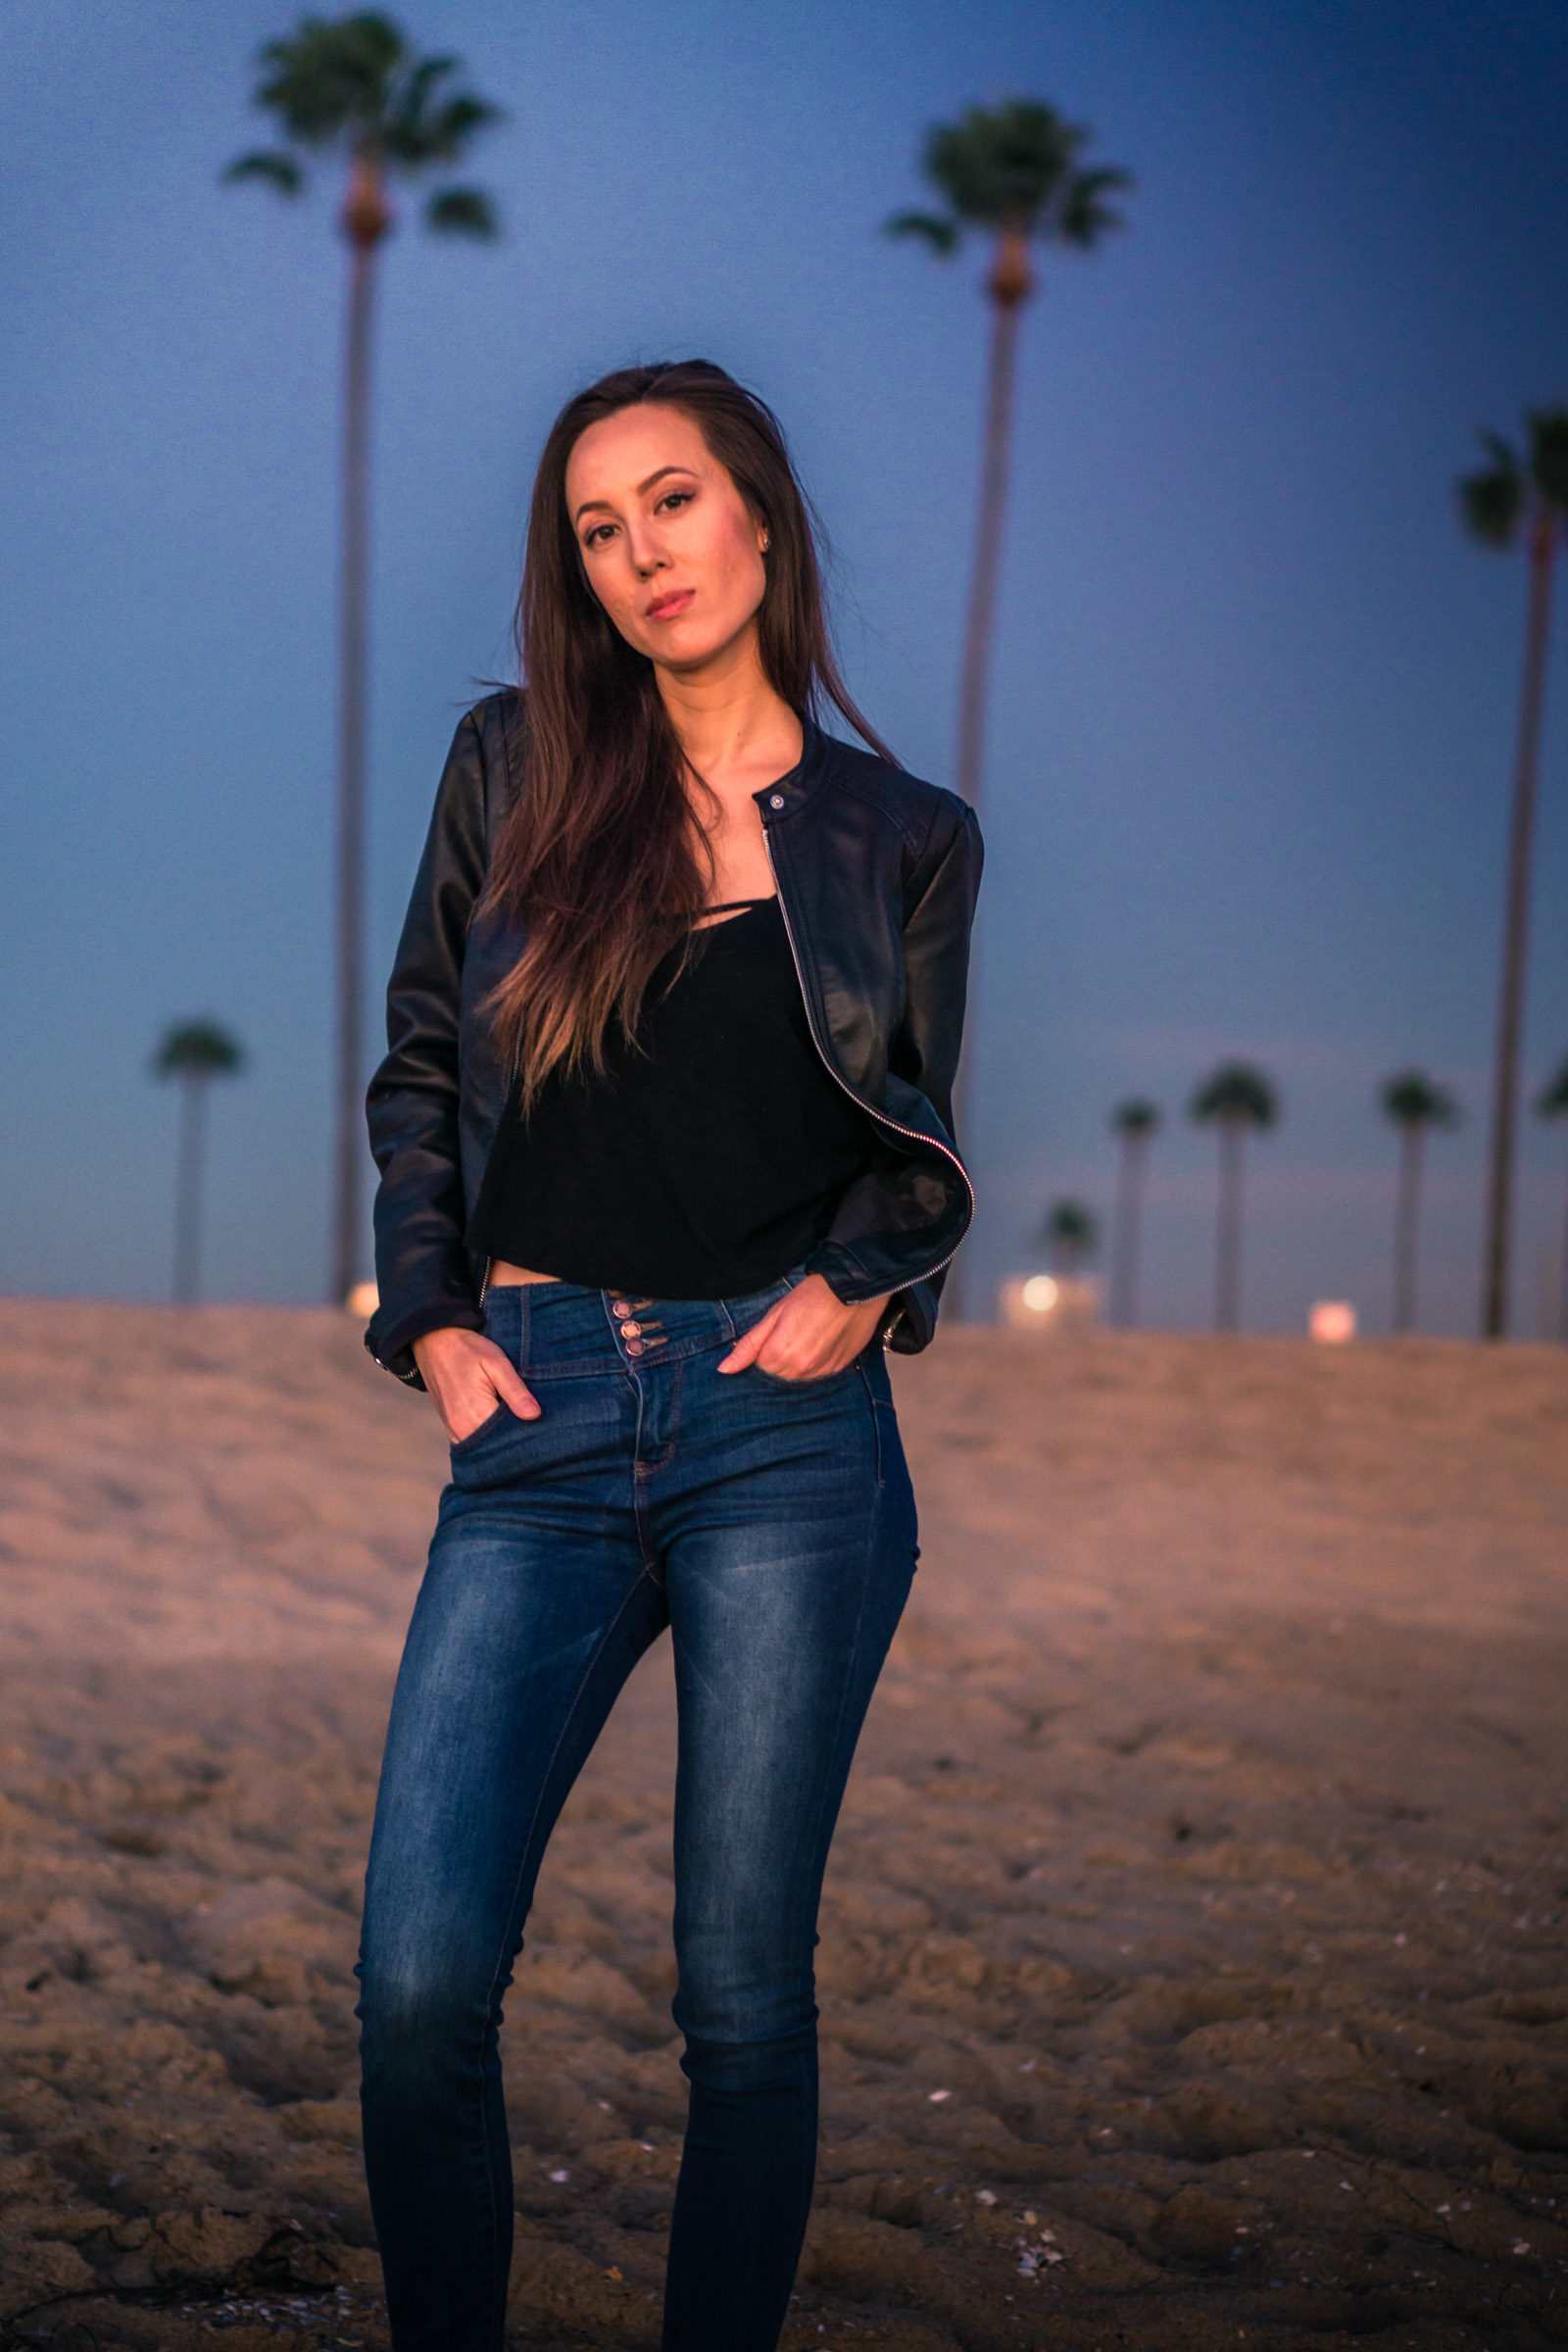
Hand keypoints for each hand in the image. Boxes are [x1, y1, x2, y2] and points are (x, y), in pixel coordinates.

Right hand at [412, 1325, 540, 1441]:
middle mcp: (461, 1429)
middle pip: (498, 1445)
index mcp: (475, 1414)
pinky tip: (500, 1420)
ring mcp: (453, 1431)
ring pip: (486, 1446)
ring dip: (502, 1437)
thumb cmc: (468, 1349)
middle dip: (516, 1437)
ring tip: (516, 1418)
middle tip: (533, 1419)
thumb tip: (535, 1415)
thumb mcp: (496, 1363)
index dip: (529, 1432)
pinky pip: (474, 1441)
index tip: (541, 1422)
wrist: (434, 1342)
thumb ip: (515, 1391)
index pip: (511, 1437)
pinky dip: (488, 1436)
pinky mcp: (451, 1429)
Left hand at [717, 1273, 886, 1381]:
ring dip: (798, 1362)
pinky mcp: (837, 1369)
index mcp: (778, 1355)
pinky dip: (816, 1362)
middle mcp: (799, 1369)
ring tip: (809, 1335)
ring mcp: (820, 1371)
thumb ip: (749, 1345)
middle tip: (792, 1332)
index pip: (759, 1368)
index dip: (764, 1350)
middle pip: (778, 1375)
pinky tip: (822, 1342)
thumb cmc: (811, 1296)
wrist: (852, 1289)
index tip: (775, 1334)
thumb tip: (724, 1369)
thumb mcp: (774, 1315)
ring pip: (798, 1376)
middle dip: (779, 1359)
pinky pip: (818, 1374)